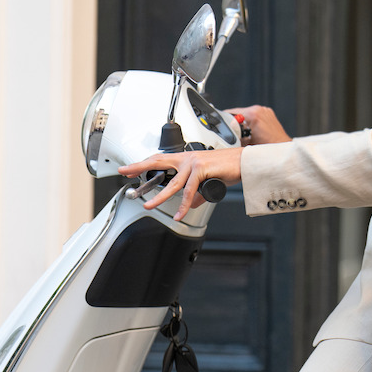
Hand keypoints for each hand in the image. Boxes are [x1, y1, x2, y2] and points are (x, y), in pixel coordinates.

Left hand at [118, 147, 242, 220]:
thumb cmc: (231, 167)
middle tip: (125, 172)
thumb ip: (198, 193)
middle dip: (140, 167)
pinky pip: (189, 191)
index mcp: (188, 158)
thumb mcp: (210, 181)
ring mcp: (194, 163)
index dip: (144, 163)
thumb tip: (191, 203)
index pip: (161, 158)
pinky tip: (181, 213)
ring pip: (172, 183)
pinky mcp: (202, 169)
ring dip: (160, 197)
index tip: (130, 167)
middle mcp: (188, 158)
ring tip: (149, 205)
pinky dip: (185, 204)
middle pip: (159, 162)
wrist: (246, 163)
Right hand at [225, 105, 290, 145]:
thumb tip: (227, 136)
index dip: (225, 120)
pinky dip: (251, 121)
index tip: (221, 124)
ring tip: (244, 132)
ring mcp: (265, 110)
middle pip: (239, 112)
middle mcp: (259, 109)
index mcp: (253, 114)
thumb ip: (235, 136)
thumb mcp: (245, 143)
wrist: (281, 147)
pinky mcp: (268, 113)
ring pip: (247, 113)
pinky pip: (255, 114)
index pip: (231, 113)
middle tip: (233, 131)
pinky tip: (251, 130)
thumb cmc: (267, 147)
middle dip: (234, 122)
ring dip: (243, 121)